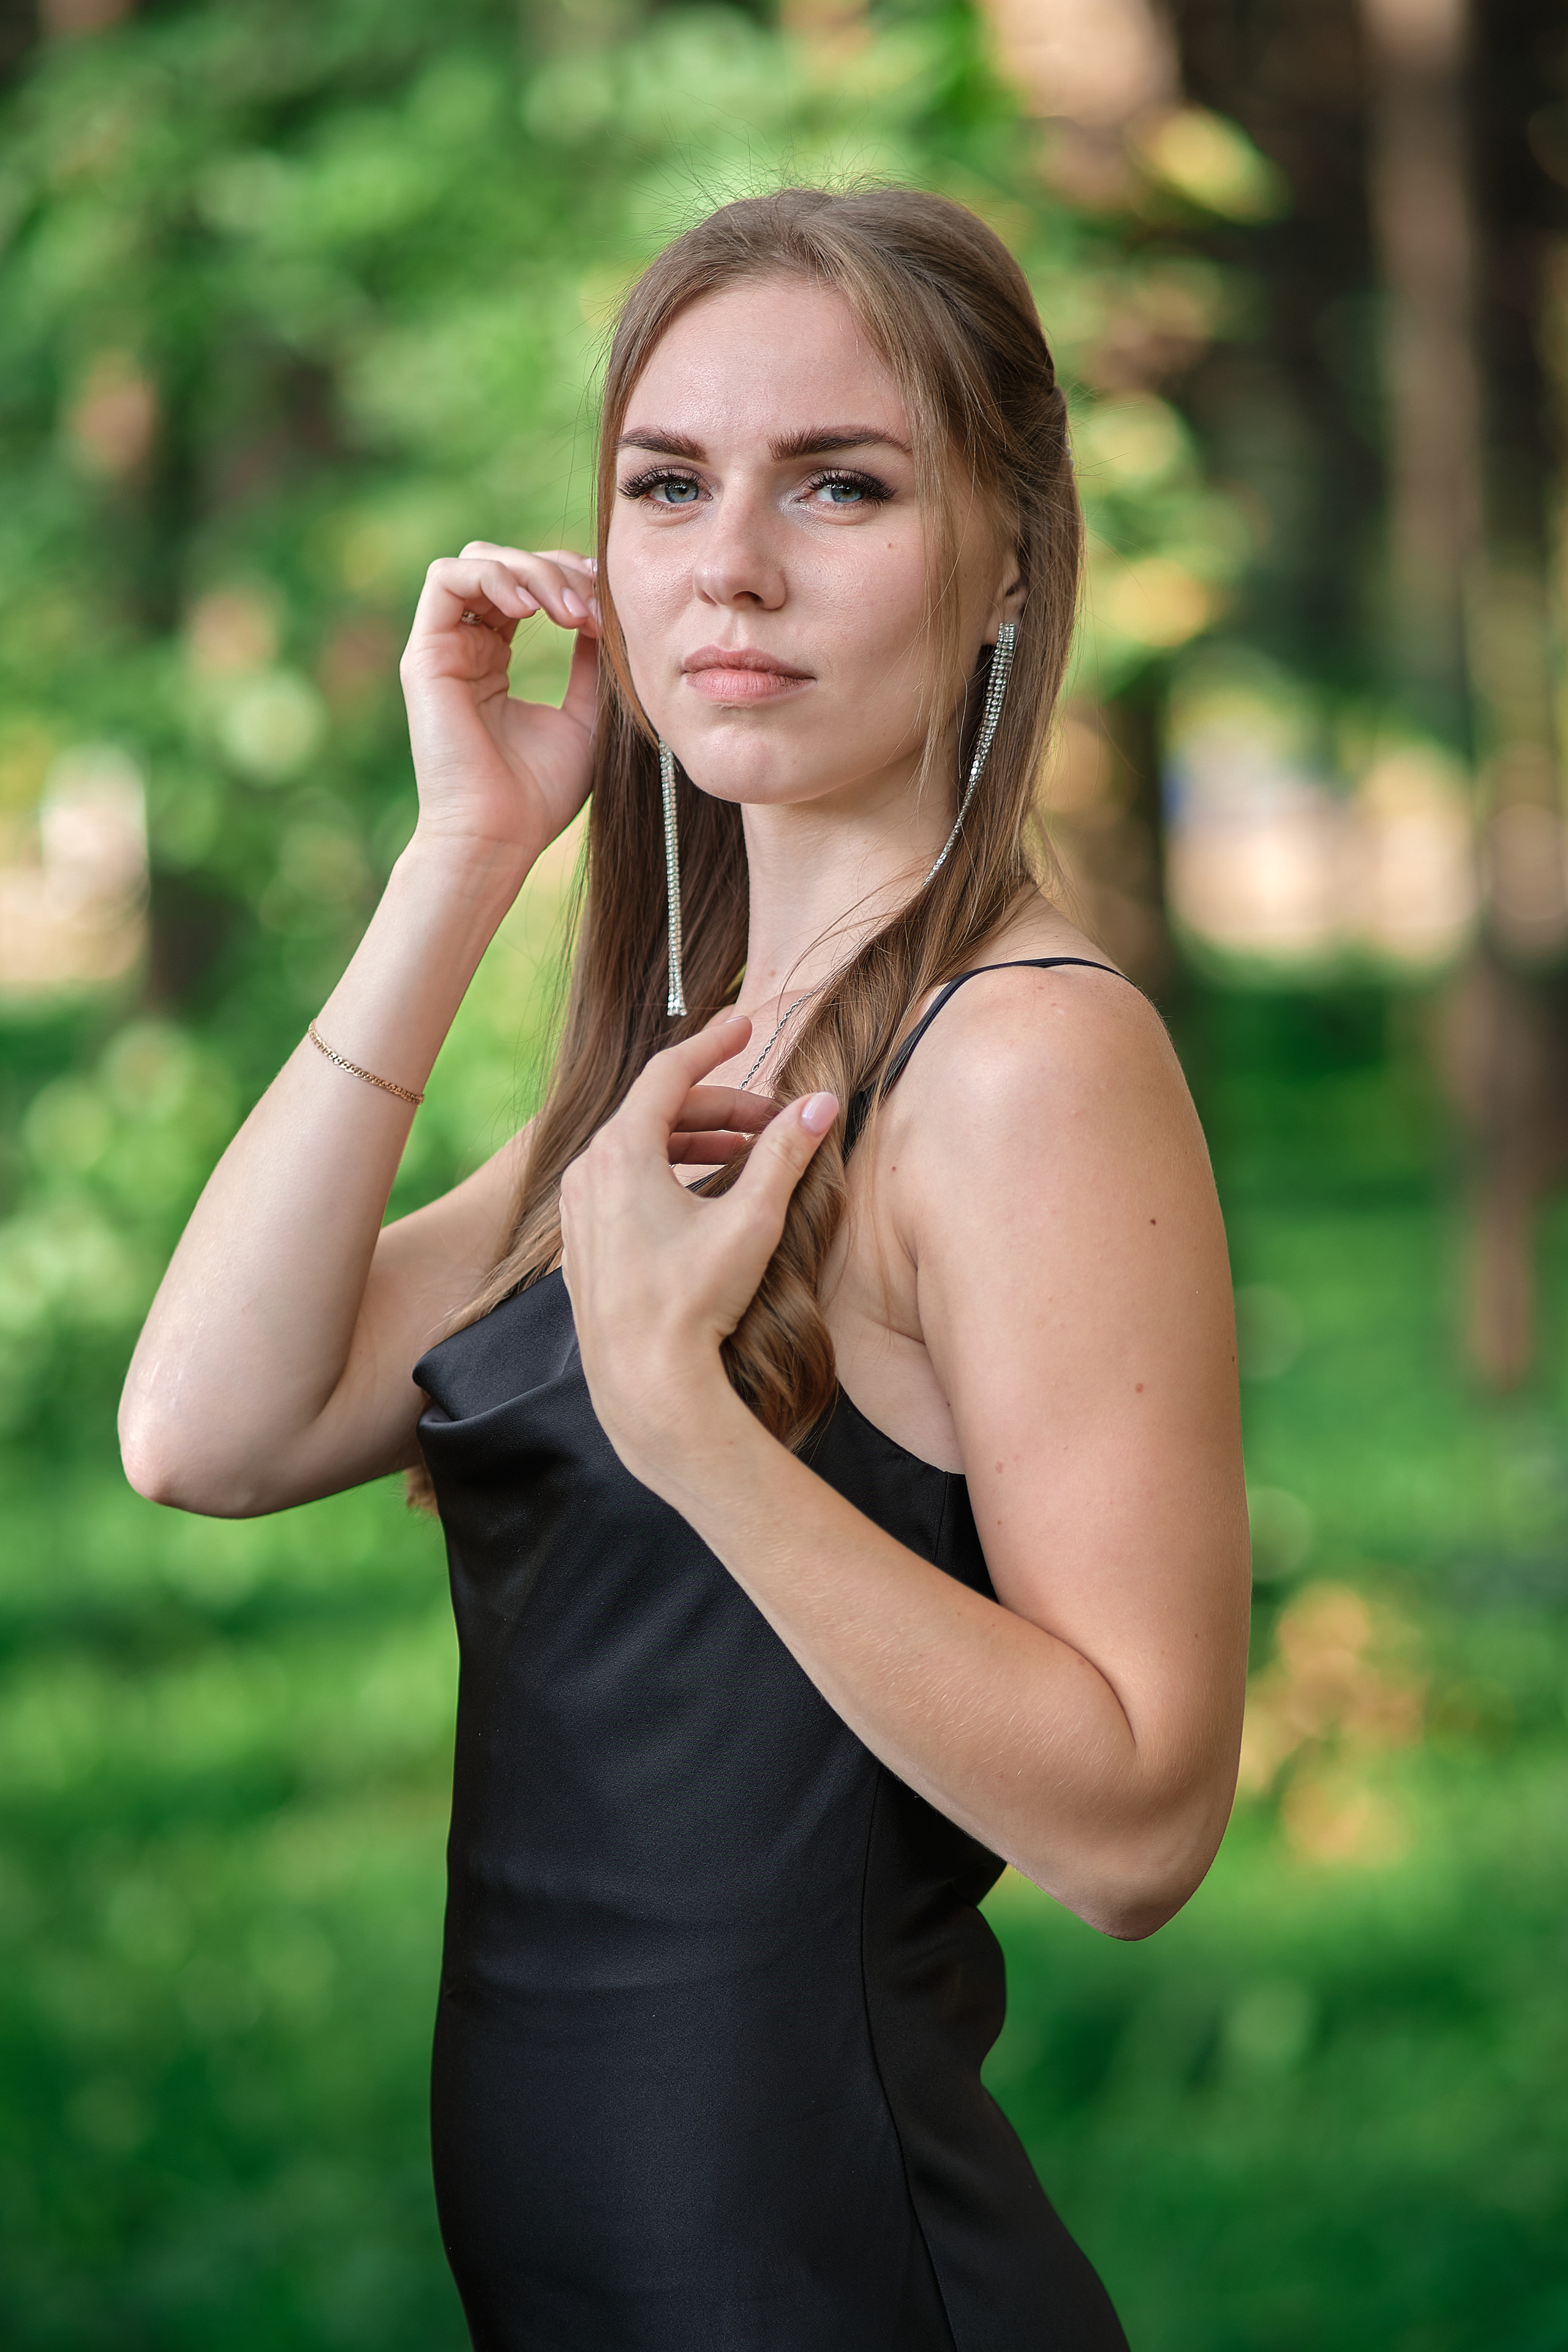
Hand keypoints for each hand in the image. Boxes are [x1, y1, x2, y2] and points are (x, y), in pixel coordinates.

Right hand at [399, 541, 600, 872]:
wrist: (499, 837)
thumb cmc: (539, 794)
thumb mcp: (585, 717)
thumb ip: (591, 665)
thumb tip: (607, 614)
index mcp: (494, 659)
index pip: (526, 587)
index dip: (569, 582)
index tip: (610, 612)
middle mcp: (465, 647)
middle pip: (504, 564)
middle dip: (556, 571)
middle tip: (594, 611)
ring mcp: (442, 648)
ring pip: (478, 561)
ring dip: (532, 571)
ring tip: (571, 613)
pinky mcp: (425, 654)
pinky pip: (447, 577)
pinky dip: (495, 576)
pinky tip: (533, 609)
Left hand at [559, 1013, 837, 1480]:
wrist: (645, 1382)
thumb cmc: (693, 1301)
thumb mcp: (750, 1220)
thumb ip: (785, 1155)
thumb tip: (821, 1104)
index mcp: (620, 1151)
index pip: (669, 1071)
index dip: (714, 1043)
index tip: (748, 1024)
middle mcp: (588, 1171)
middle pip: (656, 1110)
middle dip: (719, 1105)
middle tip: (773, 1116)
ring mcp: (579, 1208)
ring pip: (639, 1147)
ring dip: (696, 1140)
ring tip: (748, 1152)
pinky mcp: (582, 1242)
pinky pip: (624, 1182)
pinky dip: (668, 1171)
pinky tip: (707, 1193)